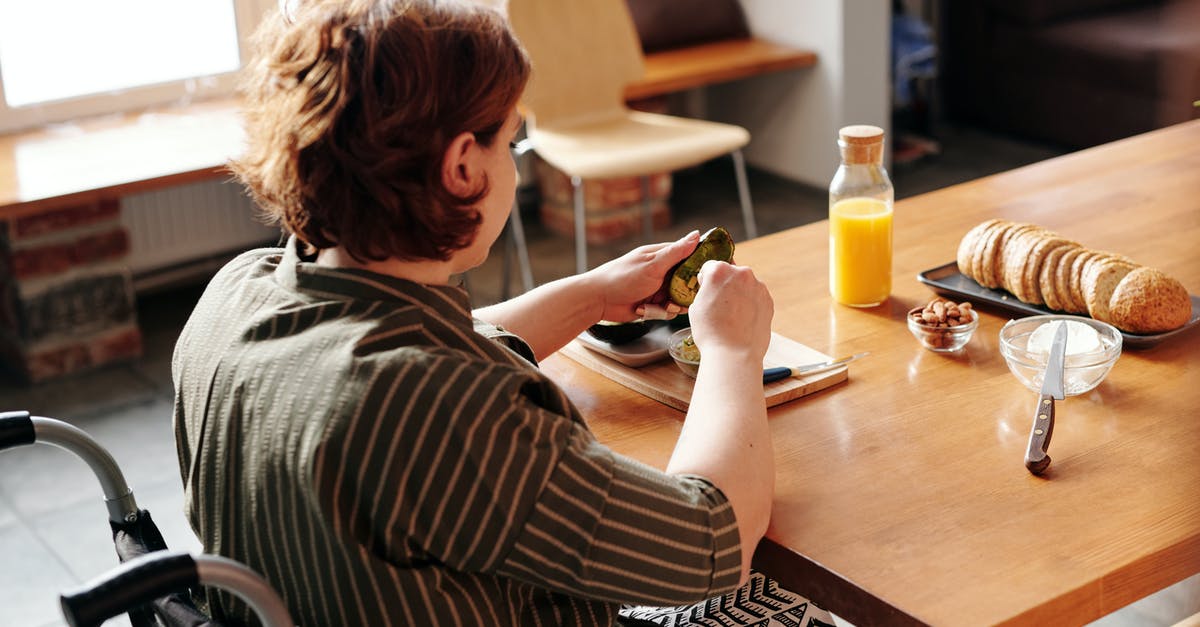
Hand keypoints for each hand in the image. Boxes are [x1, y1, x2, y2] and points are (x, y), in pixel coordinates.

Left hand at [586, 230, 700, 321]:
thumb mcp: (653, 264)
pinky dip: (661, 313)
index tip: (705, 275)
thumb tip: (696, 234)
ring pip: (679, 298)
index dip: (698, 265)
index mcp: (661, 256)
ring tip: (664, 306)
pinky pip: (667, 310)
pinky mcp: (652, 304)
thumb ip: (676, 252)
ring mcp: (656, 288)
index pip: (688, 256)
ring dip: (673, 305)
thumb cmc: (622, 277)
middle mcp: (661, 271)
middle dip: (686, 291)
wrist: (598, 300)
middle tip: (681, 296)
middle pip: (686, 281)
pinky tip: (648, 311)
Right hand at [686, 260, 773, 361]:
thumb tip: (712, 287)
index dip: (705, 280)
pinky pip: (755, 297)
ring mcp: (758, 286)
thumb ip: (706, 289)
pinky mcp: (768, 300)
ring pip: (744, 285)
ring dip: (738, 294)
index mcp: (720, 271)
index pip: (710, 267)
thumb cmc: (711, 332)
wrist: (734, 354)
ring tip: (731, 316)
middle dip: (724, 285)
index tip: (705, 292)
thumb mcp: (696, 306)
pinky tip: (742, 320)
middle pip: (730, 273)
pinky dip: (749, 304)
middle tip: (718, 306)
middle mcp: (742, 273)